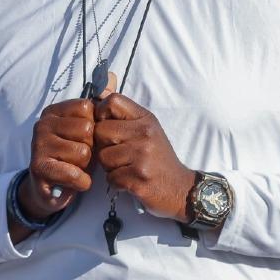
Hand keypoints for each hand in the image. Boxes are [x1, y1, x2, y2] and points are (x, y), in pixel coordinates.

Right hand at [22, 97, 96, 218]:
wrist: (53, 189)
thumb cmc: (75, 156)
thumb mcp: (89, 130)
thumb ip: (100, 105)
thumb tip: (110, 75)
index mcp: (54, 111)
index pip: (87, 108)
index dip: (95, 126)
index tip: (86, 137)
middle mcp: (42, 124)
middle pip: (87, 129)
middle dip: (91, 147)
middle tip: (82, 156)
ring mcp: (38, 145)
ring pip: (82, 152)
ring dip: (86, 166)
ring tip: (76, 168)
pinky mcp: (39, 168)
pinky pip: (74, 173)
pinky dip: (81, 181)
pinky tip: (75, 181)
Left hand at [94, 93, 195, 220]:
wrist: (180, 187)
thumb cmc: (158, 157)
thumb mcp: (147, 129)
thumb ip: (124, 114)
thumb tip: (99, 92)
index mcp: (146, 119)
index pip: (112, 101)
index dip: (101, 113)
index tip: (109, 127)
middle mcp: (145, 134)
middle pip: (100, 131)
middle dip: (103, 145)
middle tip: (119, 153)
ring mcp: (142, 156)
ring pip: (103, 156)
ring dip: (109, 166)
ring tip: (126, 167)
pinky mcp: (139, 178)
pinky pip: (110, 178)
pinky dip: (117, 182)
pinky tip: (130, 180)